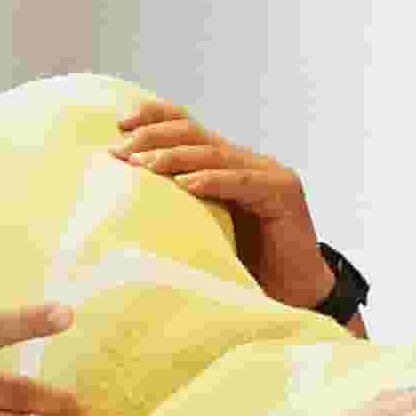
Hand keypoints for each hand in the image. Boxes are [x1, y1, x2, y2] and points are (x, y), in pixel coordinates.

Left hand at [108, 96, 334, 310]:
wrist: (296, 296)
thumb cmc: (245, 270)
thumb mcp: (201, 231)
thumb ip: (177, 208)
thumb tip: (122, 201)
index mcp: (224, 165)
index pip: (187, 127)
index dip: (154, 118)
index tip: (119, 126)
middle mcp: (245, 162)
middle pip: (194, 134)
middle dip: (154, 137)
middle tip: (120, 151)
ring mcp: (267, 173)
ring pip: (214, 154)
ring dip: (175, 157)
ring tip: (143, 164)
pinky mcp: (283, 193)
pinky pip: (242, 182)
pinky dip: (212, 181)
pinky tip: (185, 184)